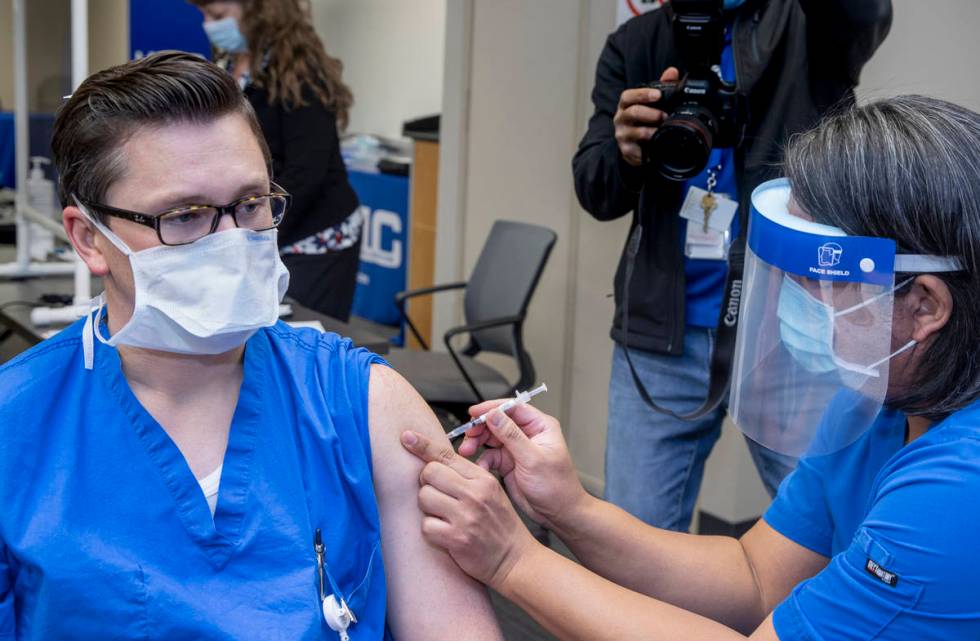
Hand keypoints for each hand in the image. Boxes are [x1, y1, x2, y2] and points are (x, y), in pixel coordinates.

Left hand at [399, 429, 537, 589]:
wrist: (515, 559)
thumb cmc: (499, 524)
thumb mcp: (490, 492)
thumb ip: (466, 476)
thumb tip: (433, 460)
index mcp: (483, 479)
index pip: (446, 456)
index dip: (422, 445)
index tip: (406, 436)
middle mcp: (475, 494)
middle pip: (429, 473)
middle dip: (427, 484)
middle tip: (438, 496)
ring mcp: (466, 516)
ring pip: (424, 497)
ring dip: (428, 508)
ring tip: (444, 516)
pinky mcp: (457, 538)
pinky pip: (426, 526)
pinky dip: (431, 531)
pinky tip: (445, 534)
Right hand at [456, 402, 588, 531]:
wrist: (558, 513)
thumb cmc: (557, 487)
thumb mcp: (533, 459)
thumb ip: (511, 435)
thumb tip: (494, 415)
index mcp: (540, 426)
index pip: (512, 408)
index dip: (492, 408)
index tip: (474, 413)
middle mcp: (527, 434)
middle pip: (497, 421)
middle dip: (480, 428)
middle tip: (468, 437)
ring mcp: (516, 449)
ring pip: (490, 438)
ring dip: (477, 443)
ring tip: (466, 451)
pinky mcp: (508, 463)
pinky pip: (489, 456)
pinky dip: (482, 461)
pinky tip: (480, 468)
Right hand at [614, 67, 679, 166]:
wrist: (634, 144)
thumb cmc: (644, 119)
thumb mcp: (651, 102)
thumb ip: (661, 86)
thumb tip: (672, 71)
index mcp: (626, 105)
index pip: (628, 96)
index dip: (642, 94)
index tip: (657, 95)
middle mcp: (621, 119)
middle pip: (632, 113)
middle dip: (650, 114)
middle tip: (664, 116)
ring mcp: (622, 135)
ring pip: (635, 132)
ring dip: (651, 131)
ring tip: (662, 131)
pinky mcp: (626, 151)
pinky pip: (638, 151)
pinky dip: (648, 149)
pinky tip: (656, 147)